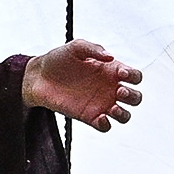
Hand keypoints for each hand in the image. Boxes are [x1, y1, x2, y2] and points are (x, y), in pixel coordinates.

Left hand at [23, 42, 144, 128]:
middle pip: (135, 98)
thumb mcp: (76, 47)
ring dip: (124, 114)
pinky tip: (100, 118)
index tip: (121, 74)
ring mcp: (100, 104)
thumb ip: (94, 49)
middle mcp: (109, 88)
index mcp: (111, 71)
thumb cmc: (59, 59)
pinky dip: (107, 125)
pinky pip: (105, 127)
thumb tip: (110, 57)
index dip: (134, 76)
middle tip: (119, 91)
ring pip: (124, 115)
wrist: (38, 77)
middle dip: (133, 96)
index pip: (134, 76)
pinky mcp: (89, 117)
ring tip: (113, 108)